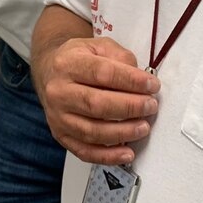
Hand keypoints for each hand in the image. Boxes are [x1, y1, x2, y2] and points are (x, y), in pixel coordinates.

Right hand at [35, 36, 159, 164]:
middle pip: (96, 104)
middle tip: (150, 106)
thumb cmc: (78, 60)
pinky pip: (84, 151)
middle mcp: (58, 91)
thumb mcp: (97, 46)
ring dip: (123, 132)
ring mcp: (57, 116)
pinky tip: (127, 153)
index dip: (131, 81)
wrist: (49, 73)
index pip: (102, 73)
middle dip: (129, 107)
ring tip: (143, 127)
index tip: (152, 85)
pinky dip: (108, 156)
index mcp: (67, 64)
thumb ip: (120, 58)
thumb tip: (141, 80)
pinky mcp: (60, 135)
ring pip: (92, 131)